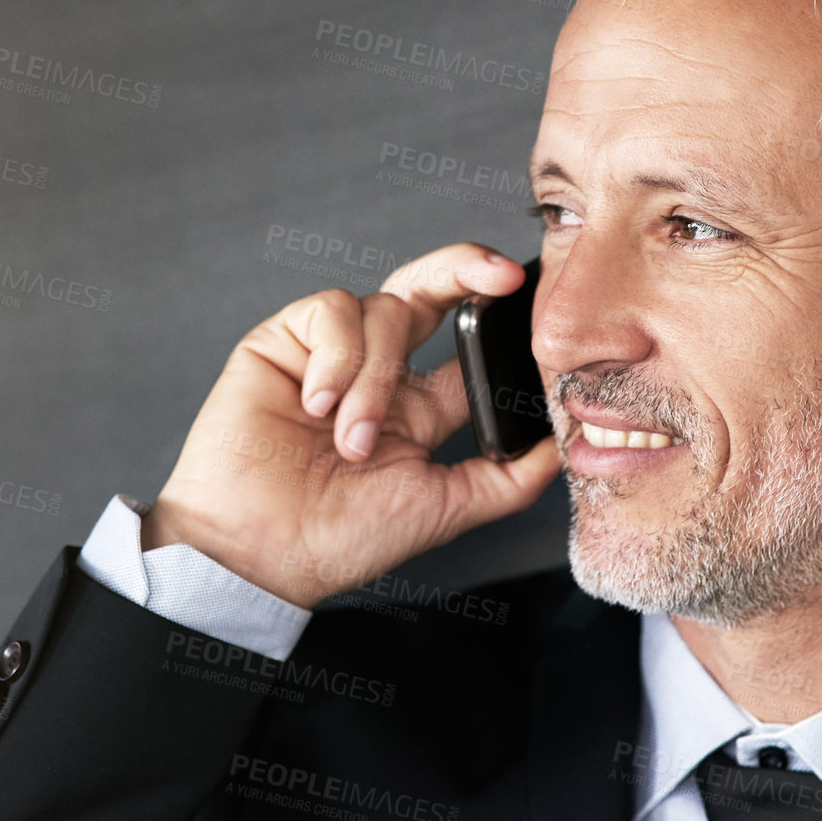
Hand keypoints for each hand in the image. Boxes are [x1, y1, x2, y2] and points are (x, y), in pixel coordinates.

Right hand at [141, 243, 560, 606]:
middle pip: (427, 289)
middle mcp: (375, 371)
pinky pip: (330, 311)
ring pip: (383, 308)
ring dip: (375, 376)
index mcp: (415, 407)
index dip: (495, 314)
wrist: (259, 553)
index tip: (524, 298)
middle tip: (497, 274)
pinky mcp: (283, 342)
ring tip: (350, 437)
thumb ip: (504, 480)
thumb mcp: (441, 508)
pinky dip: (335, 357)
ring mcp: (329, 354)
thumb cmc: (338, 539)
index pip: (465, 340)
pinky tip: (316, 403)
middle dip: (465, 267)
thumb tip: (562, 451)